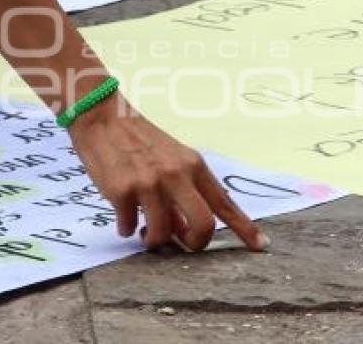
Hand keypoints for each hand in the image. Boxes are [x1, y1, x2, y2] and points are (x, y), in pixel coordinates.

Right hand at [67, 94, 268, 250]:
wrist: (102, 116)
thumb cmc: (137, 138)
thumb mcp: (169, 157)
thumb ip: (182, 189)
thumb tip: (181, 227)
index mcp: (193, 164)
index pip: (224, 202)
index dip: (244, 227)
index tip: (260, 245)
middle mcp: (176, 174)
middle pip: (202, 225)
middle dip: (195, 243)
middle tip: (182, 243)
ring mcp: (149, 183)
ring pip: (162, 233)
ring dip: (153, 239)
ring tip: (143, 231)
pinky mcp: (123, 190)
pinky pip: (129, 226)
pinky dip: (126, 228)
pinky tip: (123, 220)